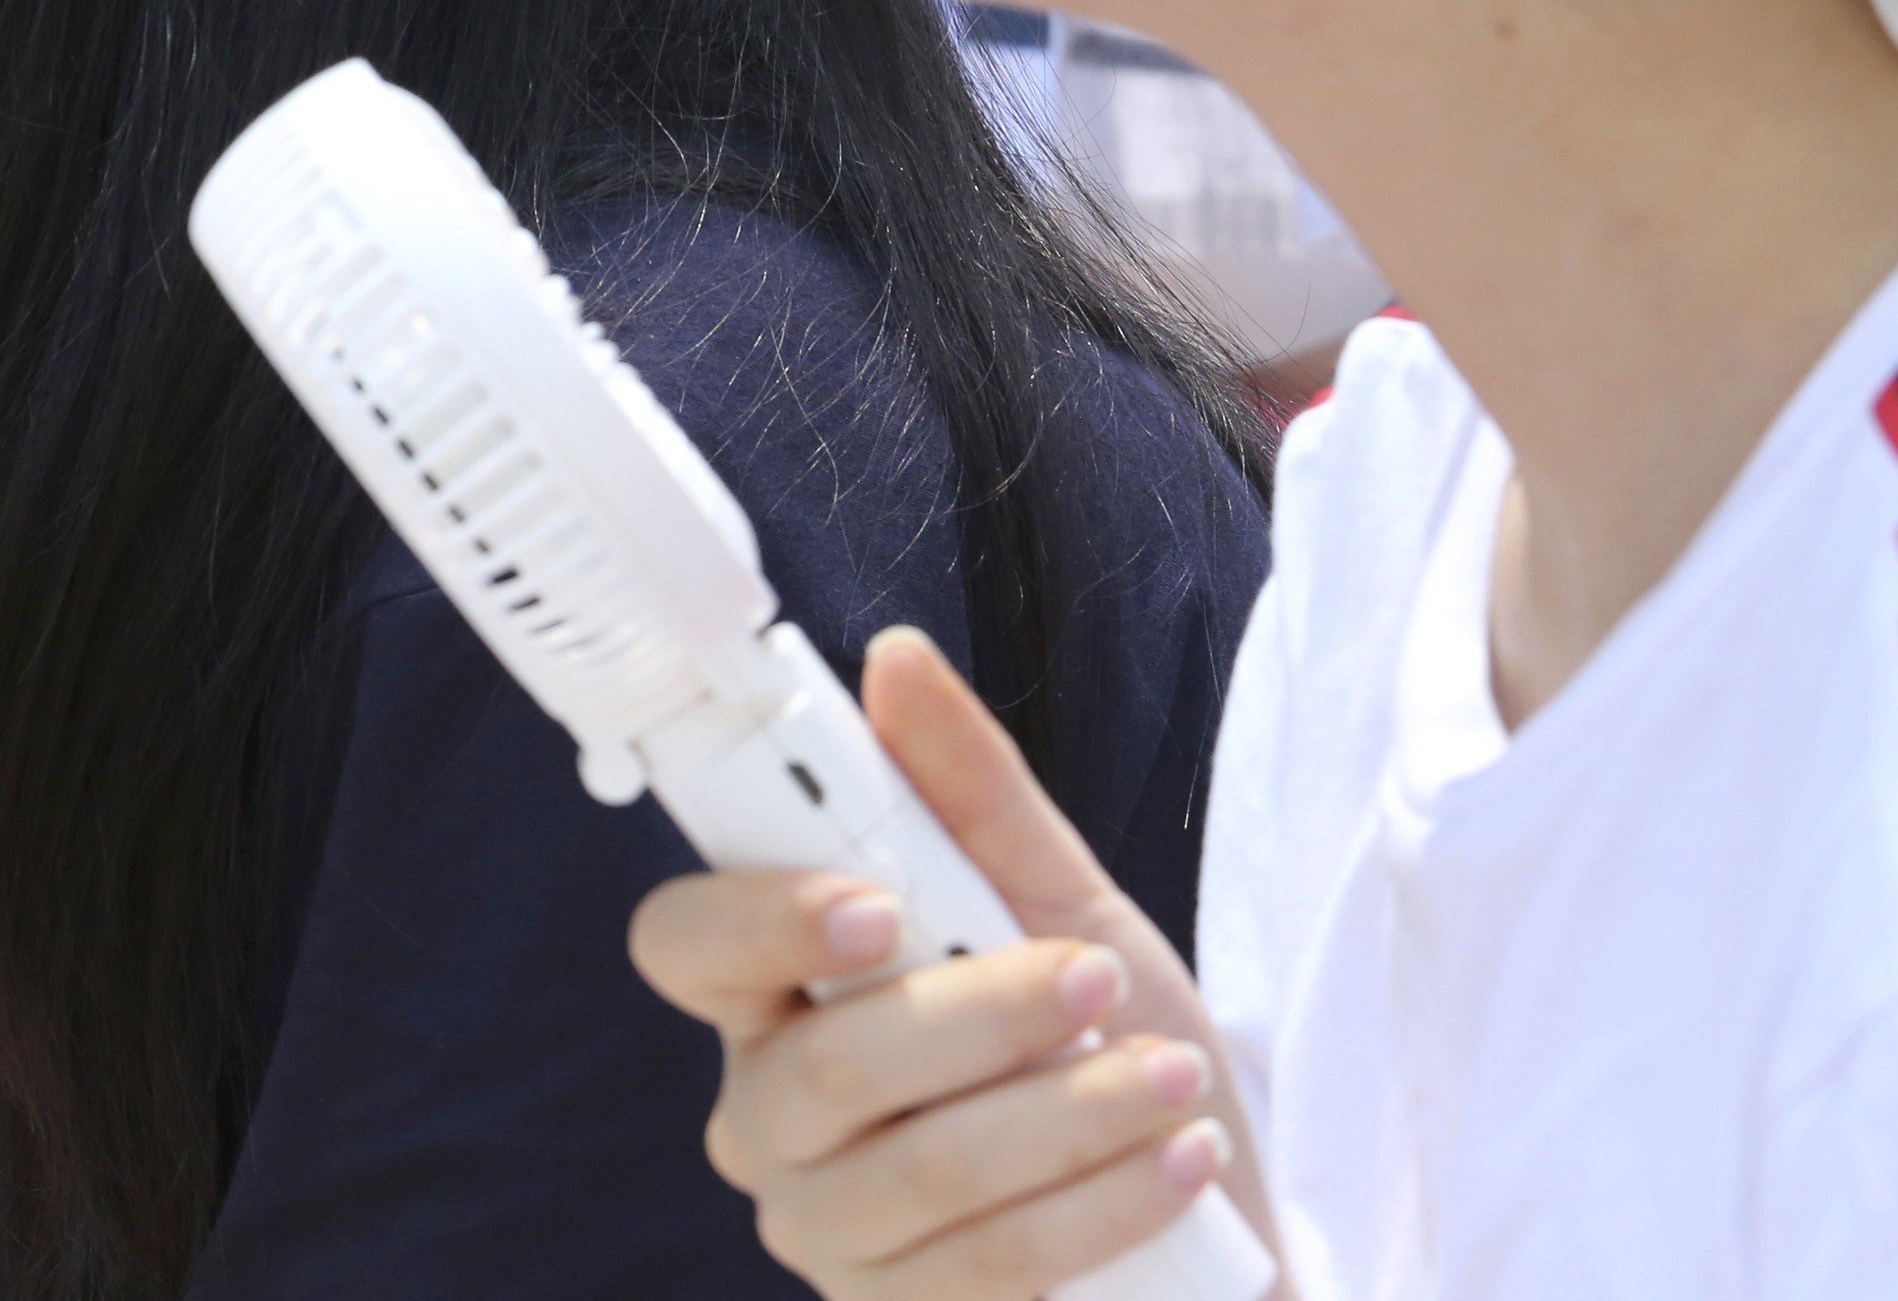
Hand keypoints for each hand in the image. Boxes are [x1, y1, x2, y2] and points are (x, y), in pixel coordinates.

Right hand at [627, 628, 1275, 1299]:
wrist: (1212, 1215)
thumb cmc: (1108, 1040)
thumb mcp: (1061, 901)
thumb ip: (973, 792)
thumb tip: (895, 657)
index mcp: (769, 995)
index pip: (684, 945)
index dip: (758, 919)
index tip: (876, 898)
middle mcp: (768, 1117)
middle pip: (818, 1069)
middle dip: (976, 1018)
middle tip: (1092, 978)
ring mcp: (828, 1234)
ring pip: (914, 1173)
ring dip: (1065, 1115)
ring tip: (1170, 1075)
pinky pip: (988, 1268)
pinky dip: (1099, 1202)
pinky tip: (1176, 1159)